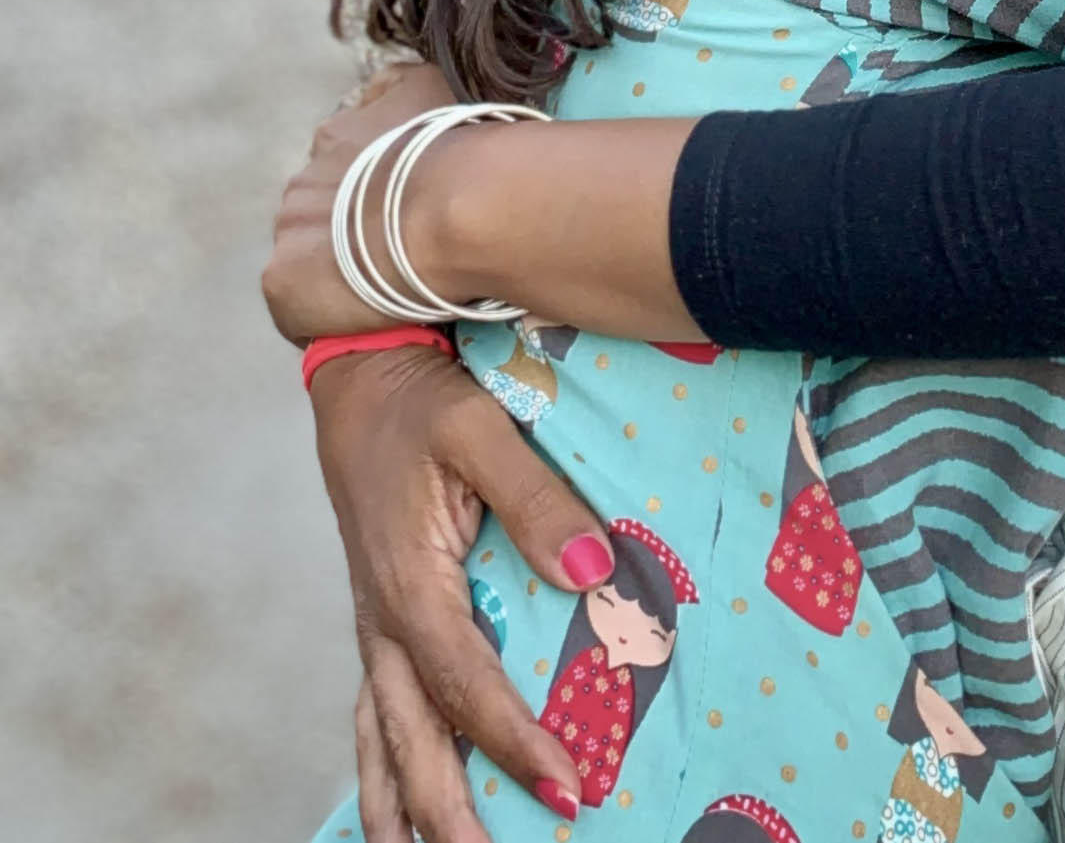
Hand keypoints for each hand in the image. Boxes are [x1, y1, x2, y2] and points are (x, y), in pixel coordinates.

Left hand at [264, 61, 456, 342]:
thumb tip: (376, 87)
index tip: (401, 206)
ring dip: (336, 269)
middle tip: (394, 248)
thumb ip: (393, 84)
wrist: (450, 210)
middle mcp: (301, 181)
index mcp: (334, 138)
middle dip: (349, 228)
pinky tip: (361, 314)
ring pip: (307, 257)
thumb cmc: (449, 148)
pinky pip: (298, 303)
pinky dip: (324, 311)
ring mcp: (287, 233)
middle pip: (321, 212)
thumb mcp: (428, 87)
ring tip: (381, 285)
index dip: (373, 190)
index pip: (344, 166)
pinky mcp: (281, 282)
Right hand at [313, 339, 611, 838]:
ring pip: (383, 740)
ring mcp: (374, 625)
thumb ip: (537, 500)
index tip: (568, 788)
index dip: (516, 742)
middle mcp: (385, 622)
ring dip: (406, 807)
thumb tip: (594, 574)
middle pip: (416, 740)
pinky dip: (379, 769)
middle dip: (456, 810)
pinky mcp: (376, 616)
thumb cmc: (425, 399)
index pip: (469, 686)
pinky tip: (390, 809)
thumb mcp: (481, 429)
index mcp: (412, 587)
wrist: (360, 375)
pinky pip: (372, 712)